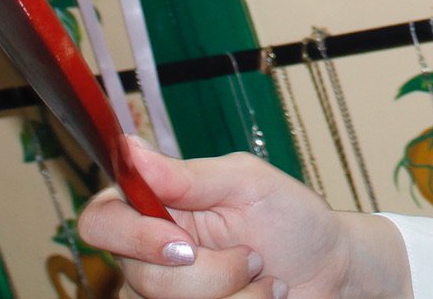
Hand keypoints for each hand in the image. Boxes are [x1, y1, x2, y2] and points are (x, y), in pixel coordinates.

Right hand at [78, 136, 410, 298]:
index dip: (131, 237)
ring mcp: (170, 293)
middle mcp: (152, 254)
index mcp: (157, 206)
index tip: (182, 244)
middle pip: (140, 277)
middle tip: (252, 255)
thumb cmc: (291, 218)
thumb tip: (129, 149)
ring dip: (234, 294)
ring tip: (265, 277)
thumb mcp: (247, 183)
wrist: (331, 270)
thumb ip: (187, 175)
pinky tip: (264, 297)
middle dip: (209, 274)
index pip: (100, 221)